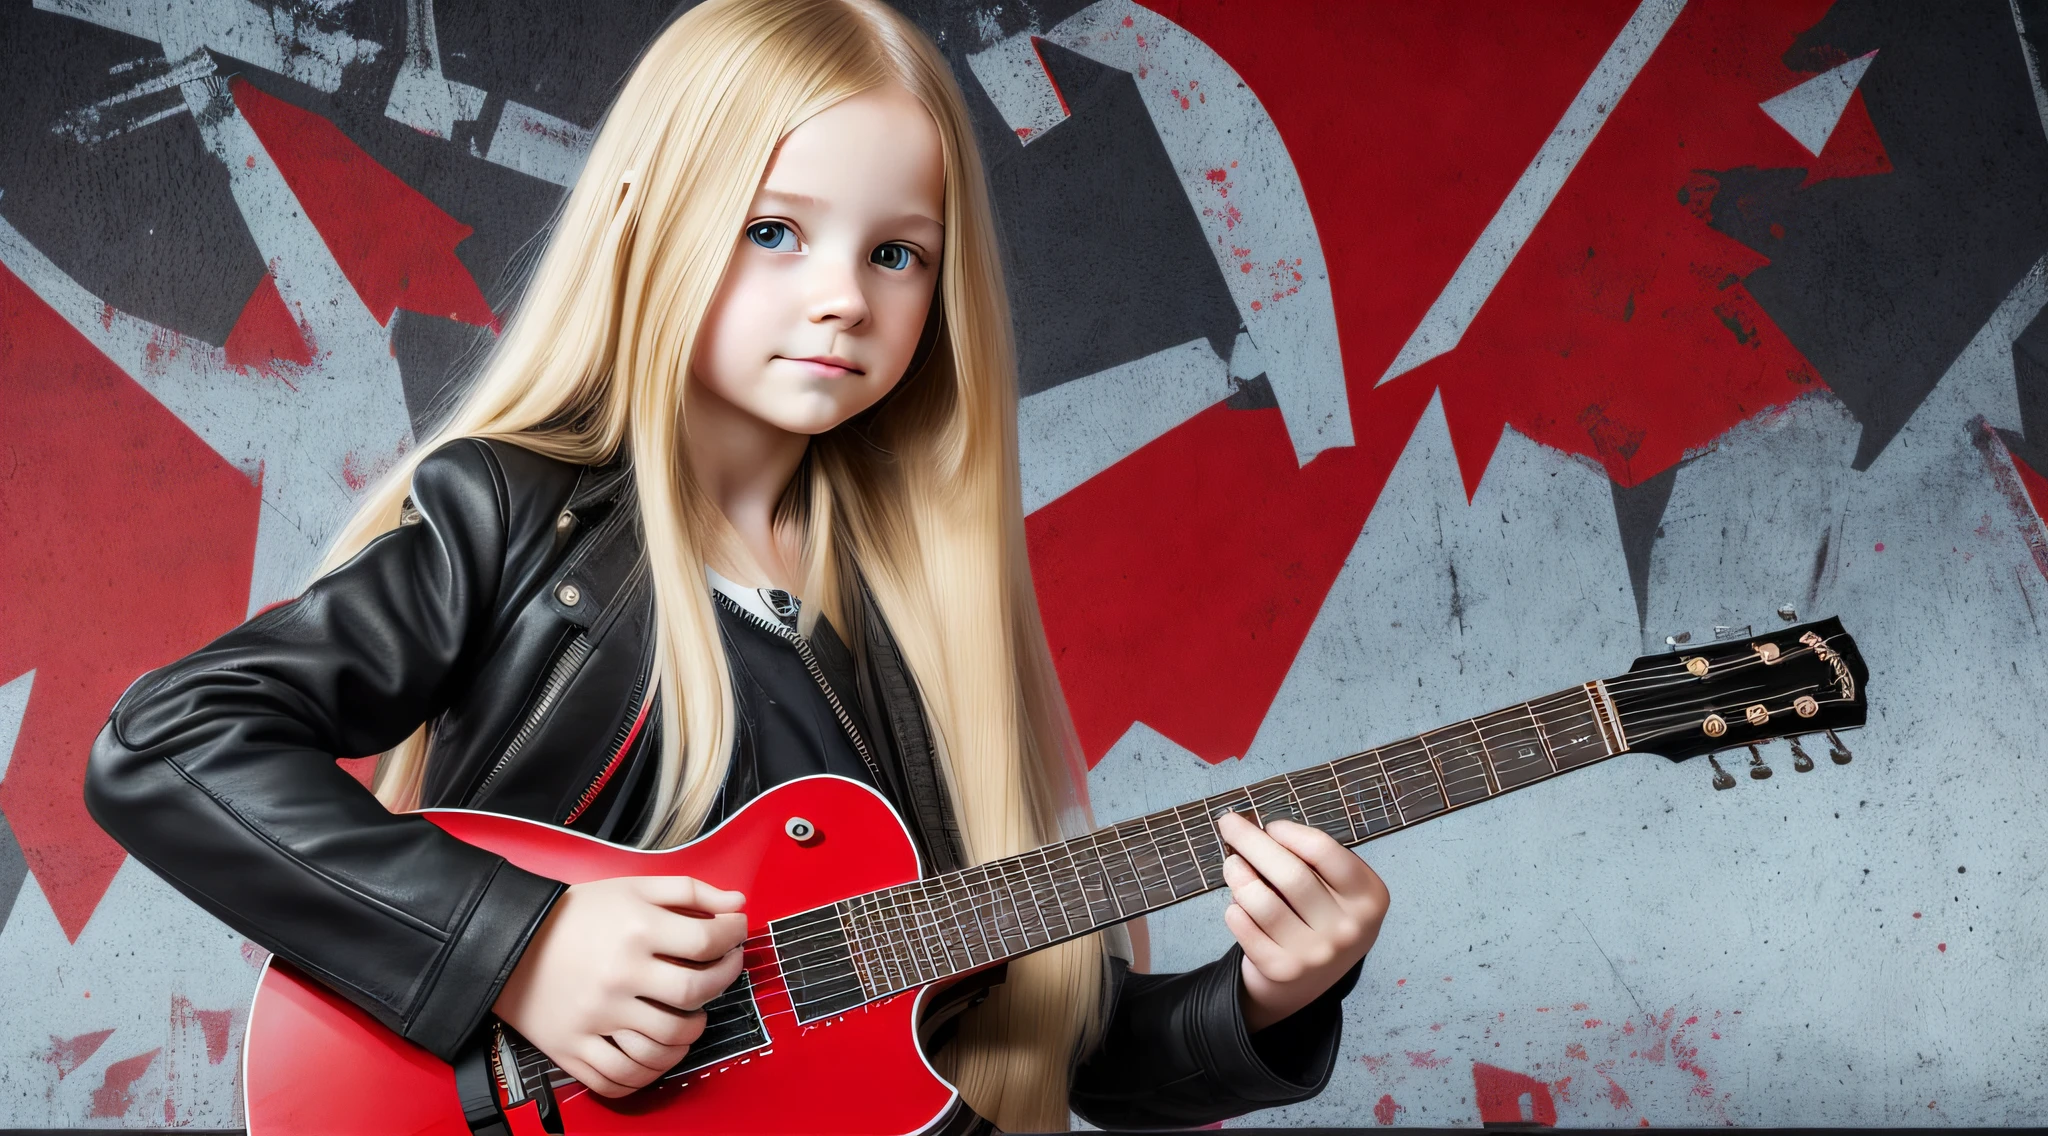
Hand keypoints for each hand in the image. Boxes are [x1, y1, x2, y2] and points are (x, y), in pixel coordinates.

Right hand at [491, 876, 747, 1097]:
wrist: (509, 939)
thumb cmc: (576, 914)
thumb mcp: (633, 887)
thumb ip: (690, 891)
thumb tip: (737, 904)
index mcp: (635, 930)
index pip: (707, 941)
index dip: (733, 937)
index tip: (736, 935)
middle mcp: (619, 975)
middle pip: (694, 993)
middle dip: (723, 982)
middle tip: (723, 973)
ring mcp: (596, 1016)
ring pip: (666, 1043)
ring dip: (692, 1034)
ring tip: (692, 1018)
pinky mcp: (573, 1047)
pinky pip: (622, 1076)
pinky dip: (649, 1073)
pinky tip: (659, 1052)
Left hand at [1217, 812, 1388, 1032]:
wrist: (1309, 981)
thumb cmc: (1318, 917)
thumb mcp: (1335, 889)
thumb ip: (1308, 860)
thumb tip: (1255, 830)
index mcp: (1369, 896)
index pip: (1324, 851)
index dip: (1290, 833)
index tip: (1270, 826)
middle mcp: (1349, 928)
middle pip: (1290, 874)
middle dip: (1252, 842)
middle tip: (1229, 824)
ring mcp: (1317, 953)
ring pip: (1263, 902)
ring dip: (1238, 876)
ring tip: (1232, 866)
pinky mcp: (1285, 970)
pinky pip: (1247, 929)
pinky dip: (1235, 912)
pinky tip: (1236, 905)